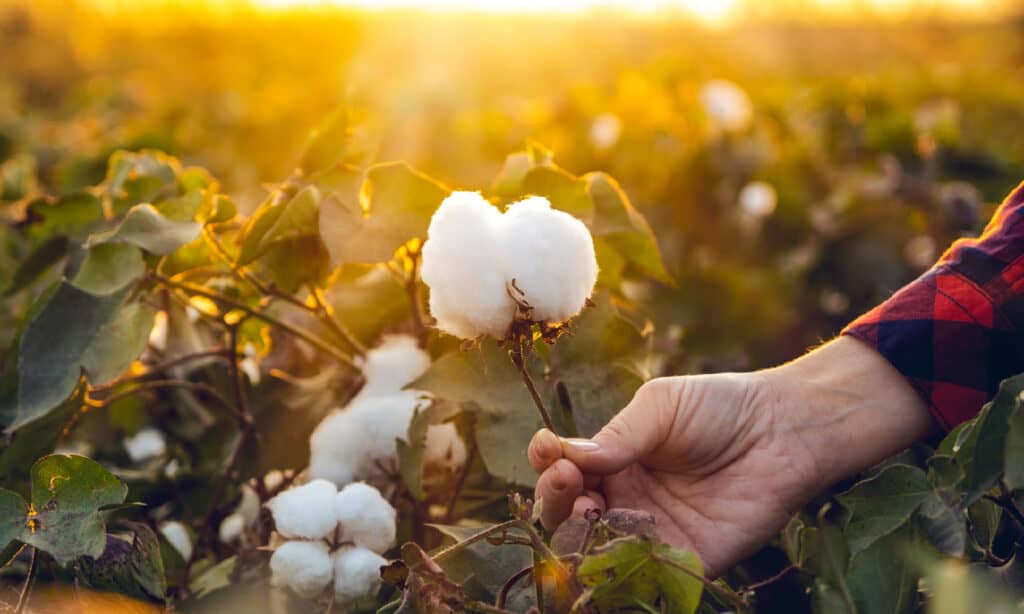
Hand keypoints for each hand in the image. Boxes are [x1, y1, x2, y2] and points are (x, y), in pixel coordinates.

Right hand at [528, 337, 933, 576]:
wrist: (783, 432)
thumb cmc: (720, 407)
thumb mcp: (661, 407)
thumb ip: (618, 435)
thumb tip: (568, 455)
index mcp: (614, 460)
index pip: (564, 472)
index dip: (548, 464)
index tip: (547, 449)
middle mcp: (626, 500)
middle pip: (571, 515)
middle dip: (556, 500)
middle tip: (568, 481)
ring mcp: (652, 533)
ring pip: (597, 550)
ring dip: (580, 535)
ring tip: (589, 509)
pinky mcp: (684, 561)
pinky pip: (643, 577)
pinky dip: (619, 572)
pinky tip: (614, 550)